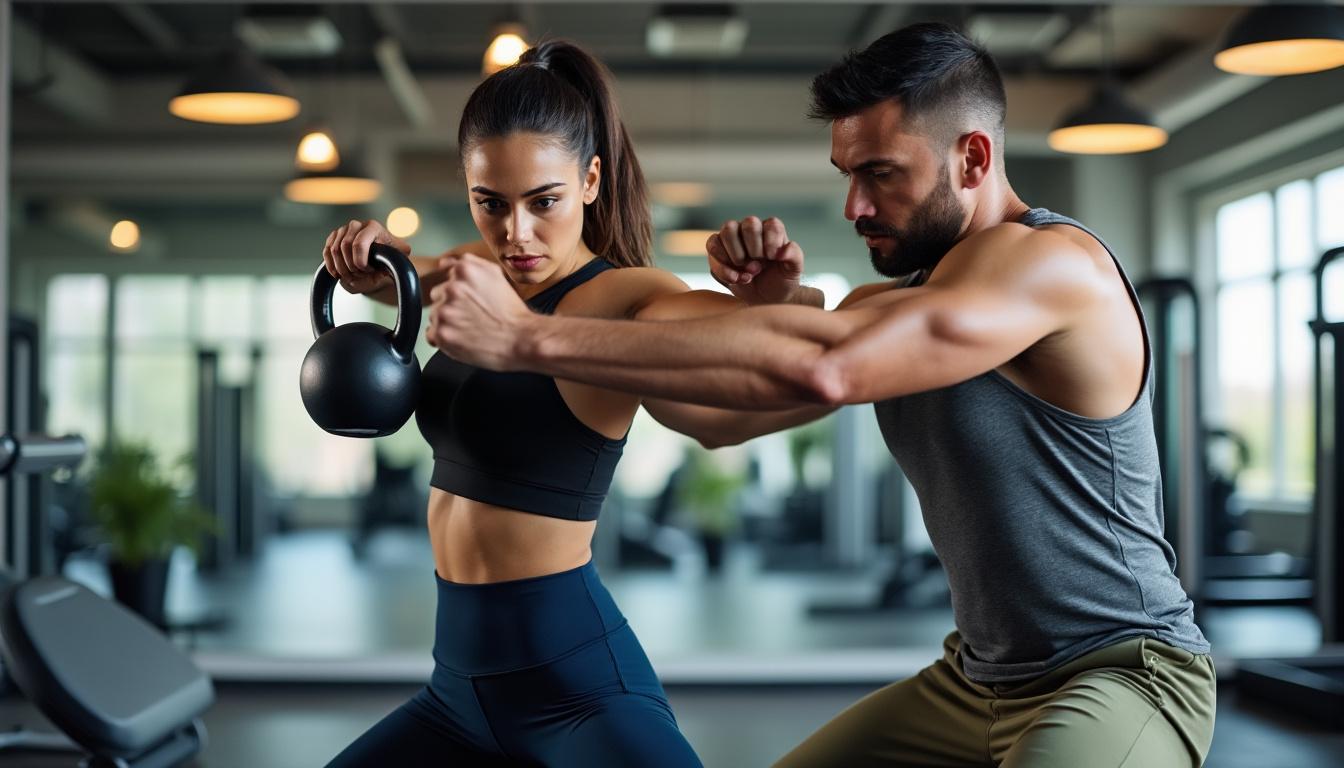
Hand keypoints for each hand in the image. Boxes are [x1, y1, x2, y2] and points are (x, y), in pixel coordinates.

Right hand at [322, 219, 411, 294]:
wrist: (378, 251)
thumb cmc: (388, 253)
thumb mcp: (398, 255)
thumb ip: (398, 259)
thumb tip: (389, 266)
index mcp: (373, 227)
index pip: (359, 244)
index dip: (360, 262)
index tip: (367, 271)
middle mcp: (356, 225)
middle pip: (344, 248)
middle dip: (351, 266)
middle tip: (360, 275)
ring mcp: (342, 230)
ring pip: (334, 251)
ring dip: (342, 268)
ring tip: (352, 276)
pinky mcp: (333, 237)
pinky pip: (326, 252)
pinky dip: (331, 266)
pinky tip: (338, 274)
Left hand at [426, 253, 533, 370]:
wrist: (521, 338)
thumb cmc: (510, 311)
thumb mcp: (494, 274)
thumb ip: (468, 263)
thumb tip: (443, 263)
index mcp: (463, 270)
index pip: (445, 280)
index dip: (461, 294)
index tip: (473, 302)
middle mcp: (451, 288)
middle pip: (438, 298)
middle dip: (452, 306)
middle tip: (473, 316)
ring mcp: (444, 312)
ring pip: (435, 317)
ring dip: (448, 323)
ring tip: (471, 328)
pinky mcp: (441, 334)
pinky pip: (431, 335)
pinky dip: (444, 339)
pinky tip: (463, 338)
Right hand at [707, 216, 804, 304]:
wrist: (765, 298)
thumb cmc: (780, 280)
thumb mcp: (793, 271)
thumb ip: (794, 256)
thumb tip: (784, 249)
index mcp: (773, 230)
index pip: (771, 225)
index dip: (771, 241)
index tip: (773, 258)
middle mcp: (752, 229)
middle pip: (749, 223)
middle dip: (754, 249)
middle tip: (758, 267)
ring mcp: (734, 238)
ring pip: (728, 230)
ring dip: (736, 256)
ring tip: (747, 275)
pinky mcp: (718, 249)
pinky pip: (712, 246)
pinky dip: (722, 266)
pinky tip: (735, 279)